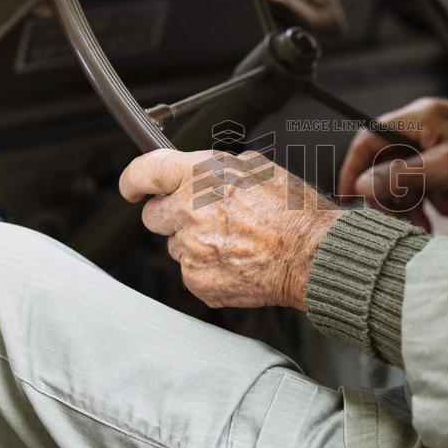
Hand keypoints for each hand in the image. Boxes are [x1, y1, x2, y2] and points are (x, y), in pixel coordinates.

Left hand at [119, 149, 342, 309]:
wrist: (314, 255)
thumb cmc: (295, 212)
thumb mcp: (257, 168)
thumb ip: (215, 169)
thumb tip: (194, 172)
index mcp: (203, 175)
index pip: (145, 171)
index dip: (133, 180)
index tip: (133, 188)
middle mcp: (191, 209)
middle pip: (153, 215)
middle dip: (171, 215)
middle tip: (202, 218)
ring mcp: (192, 248)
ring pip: (175, 245)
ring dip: (195, 243)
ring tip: (233, 241)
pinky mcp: (197, 280)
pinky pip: (190, 271)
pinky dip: (208, 268)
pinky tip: (235, 260)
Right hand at [338, 98, 447, 228]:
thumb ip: (403, 175)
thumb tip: (362, 184)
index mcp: (419, 119)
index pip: (368, 139)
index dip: (353, 168)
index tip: (348, 198)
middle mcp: (424, 126)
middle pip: (385, 162)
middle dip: (390, 196)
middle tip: (399, 223)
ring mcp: (439, 142)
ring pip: (406, 176)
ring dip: (413, 204)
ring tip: (426, 227)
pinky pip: (429, 181)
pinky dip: (436, 201)